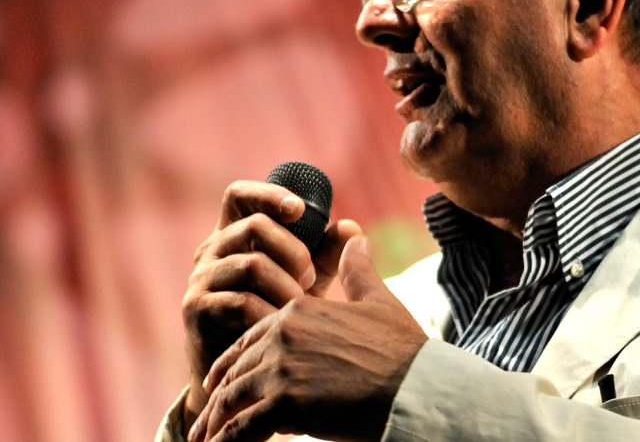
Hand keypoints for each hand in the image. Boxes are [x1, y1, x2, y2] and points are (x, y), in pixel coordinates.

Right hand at [181, 180, 360, 427]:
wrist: (244, 369)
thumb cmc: (276, 311)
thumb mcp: (306, 278)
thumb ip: (326, 252)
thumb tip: (350, 227)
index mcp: (233, 232)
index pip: (239, 194)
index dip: (268, 194)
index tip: (299, 209)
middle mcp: (212, 249)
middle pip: (254, 225)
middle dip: (293, 249)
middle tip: (311, 277)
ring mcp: (200, 278)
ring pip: (252, 263)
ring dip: (286, 285)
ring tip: (300, 305)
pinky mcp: (196, 310)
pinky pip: (240, 301)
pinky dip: (270, 311)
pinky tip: (282, 324)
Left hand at [188, 235, 428, 441]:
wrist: (416, 385)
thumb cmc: (401, 347)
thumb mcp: (378, 300)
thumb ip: (358, 270)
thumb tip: (354, 237)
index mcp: (298, 310)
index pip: (250, 337)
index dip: (233, 362)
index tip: (222, 381)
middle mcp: (283, 334)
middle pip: (236, 368)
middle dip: (219, 395)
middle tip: (206, 417)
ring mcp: (282, 368)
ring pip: (232, 398)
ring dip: (215, 422)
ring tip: (206, 439)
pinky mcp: (286, 403)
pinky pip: (242, 426)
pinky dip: (226, 440)